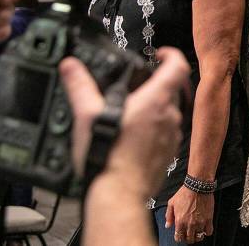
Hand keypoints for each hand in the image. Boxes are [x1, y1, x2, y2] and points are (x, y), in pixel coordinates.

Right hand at [59, 46, 188, 197]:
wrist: (118, 194)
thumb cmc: (108, 157)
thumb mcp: (87, 116)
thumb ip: (80, 86)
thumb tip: (71, 67)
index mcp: (155, 101)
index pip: (177, 66)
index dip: (170, 55)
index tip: (160, 54)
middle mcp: (169, 116)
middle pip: (170, 90)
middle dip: (152, 87)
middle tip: (132, 91)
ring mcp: (171, 135)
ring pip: (166, 113)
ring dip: (152, 111)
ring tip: (128, 118)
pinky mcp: (168, 153)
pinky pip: (164, 134)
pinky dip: (152, 131)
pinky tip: (131, 140)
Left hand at [166, 187, 213, 242]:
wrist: (198, 186)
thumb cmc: (184, 193)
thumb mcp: (171, 202)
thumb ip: (168, 215)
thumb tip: (168, 225)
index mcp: (179, 221)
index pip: (179, 237)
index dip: (179, 238)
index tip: (181, 235)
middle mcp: (190, 224)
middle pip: (189, 239)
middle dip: (188, 238)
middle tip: (189, 234)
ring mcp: (200, 222)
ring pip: (199, 237)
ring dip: (197, 236)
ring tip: (197, 232)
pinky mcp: (209, 219)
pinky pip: (209, 231)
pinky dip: (207, 232)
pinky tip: (205, 228)